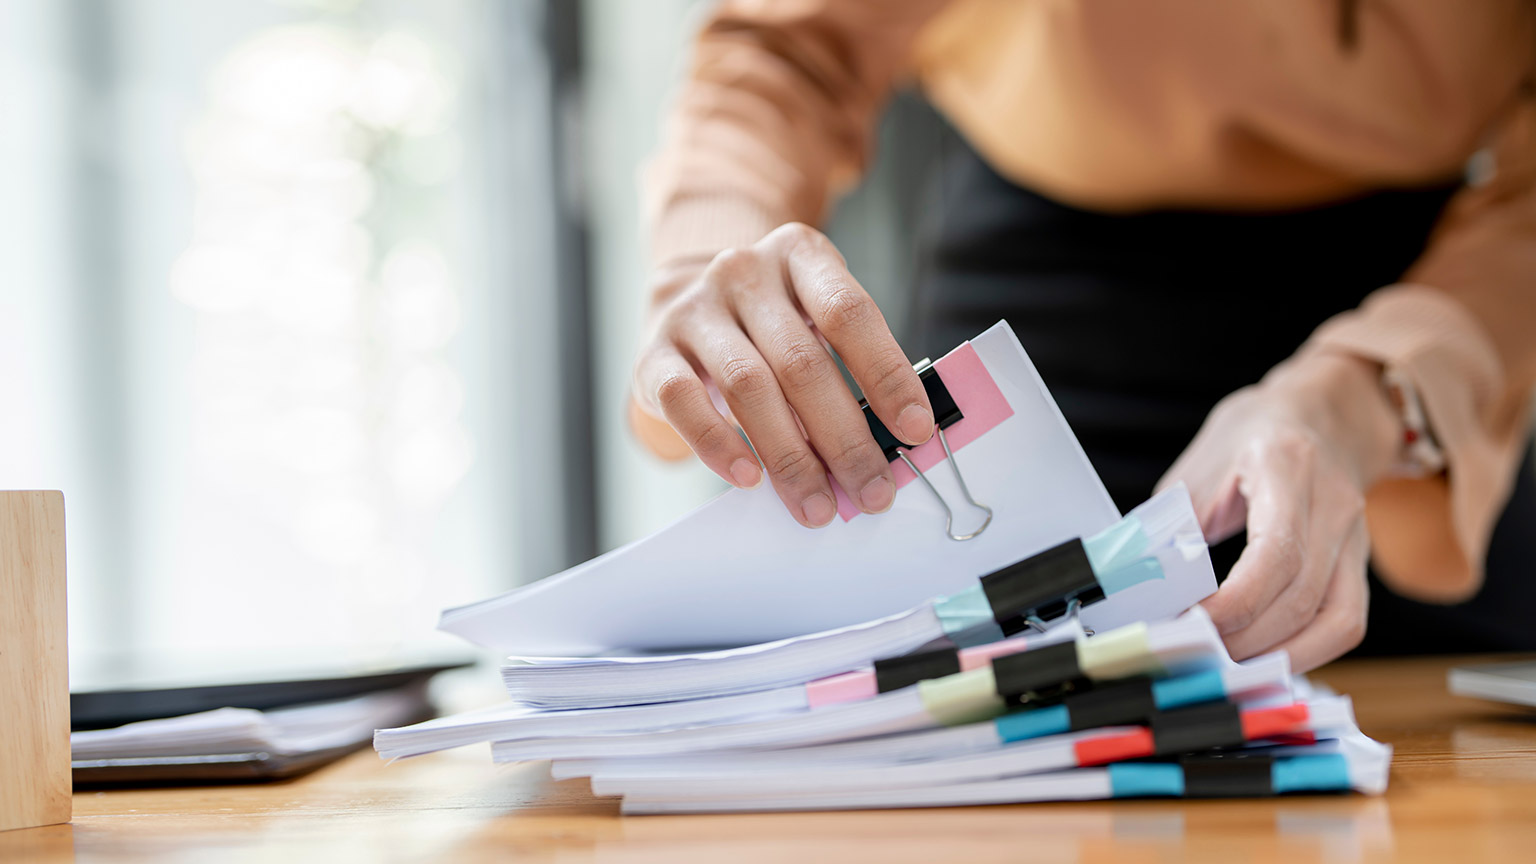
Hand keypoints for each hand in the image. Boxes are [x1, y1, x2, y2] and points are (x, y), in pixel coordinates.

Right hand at [630, 223, 934, 527]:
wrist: (684, 303)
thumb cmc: (770, 325)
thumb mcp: (814, 320)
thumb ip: (850, 366)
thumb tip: (891, 442)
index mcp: (800, 256)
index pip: (850, 313)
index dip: (887, 374)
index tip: (916, 431)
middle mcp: (744, 273)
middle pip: (801, 362)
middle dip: (844, 437)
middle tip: (871, 492)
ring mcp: (694, 310)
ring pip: (748, 387)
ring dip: (788, 456)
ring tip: (817, 505)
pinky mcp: (653, 352)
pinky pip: (682, 401)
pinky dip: (717, 444)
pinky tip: (747, 478)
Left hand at [1157, 353, 1400, 670]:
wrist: (1324, 412)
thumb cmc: (1253, 436)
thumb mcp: (1201, 465)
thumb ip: (1174, 523)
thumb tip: (1139, 583)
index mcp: (1287, 466)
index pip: (1276, 554)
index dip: (1234, 603)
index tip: (1190, 624)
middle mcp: (1334, 504)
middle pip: (1303, 597)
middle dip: (1246, 639)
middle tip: (1195, 653)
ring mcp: (1358, 537)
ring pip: (1337, 621)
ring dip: (1279, 656)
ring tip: (1228, 665)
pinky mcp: (1361, 563)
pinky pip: (1346, 623)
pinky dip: (1307, 651)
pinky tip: (1265, 658)